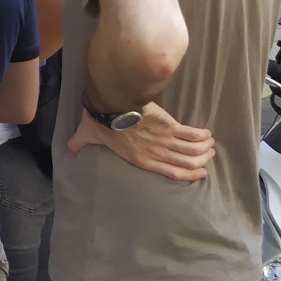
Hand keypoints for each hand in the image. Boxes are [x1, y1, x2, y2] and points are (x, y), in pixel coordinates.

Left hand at [67, 102, 214, 181]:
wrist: (111, 106)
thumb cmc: (99, 121)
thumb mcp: (88, 136)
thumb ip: (79, 144)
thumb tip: (69, 150)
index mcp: (140, 159)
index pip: (170, 172)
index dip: (187, 174)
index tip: (200, 173)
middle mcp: (155, 152)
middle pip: (185, 162)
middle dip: (200, 161)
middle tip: (209, 157)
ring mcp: (164, 140)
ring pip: (191, 149)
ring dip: (203, 148)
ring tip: (211, 145)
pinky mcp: (168, 125)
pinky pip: (190, 134)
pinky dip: (200, 135)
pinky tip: (207, 134)